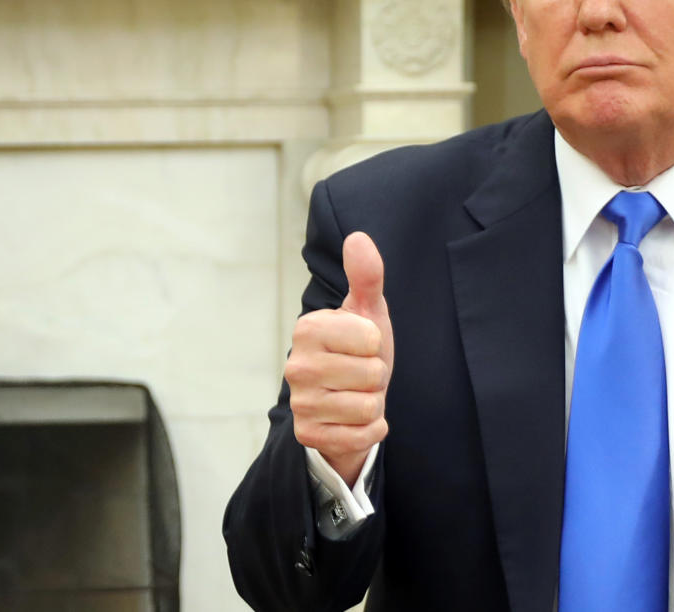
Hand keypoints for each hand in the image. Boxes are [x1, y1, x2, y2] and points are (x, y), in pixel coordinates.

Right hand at [286, 231, 393, 485]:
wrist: (350, 399)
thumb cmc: (359, 349)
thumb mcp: (368, 311)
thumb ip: (366, 276)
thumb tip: (358, 237)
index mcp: (309, 328)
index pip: (370, 339)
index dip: (377, 343)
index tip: (363, 345)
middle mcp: (296, 365)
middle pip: (371, 375)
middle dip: (376, 376)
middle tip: (361, 373)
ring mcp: (299, 403)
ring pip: (367, 406)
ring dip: (373, 403)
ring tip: (357, 394)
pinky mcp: (308, 435)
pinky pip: (361, 436)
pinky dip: (370, 429)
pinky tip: (355, 419)